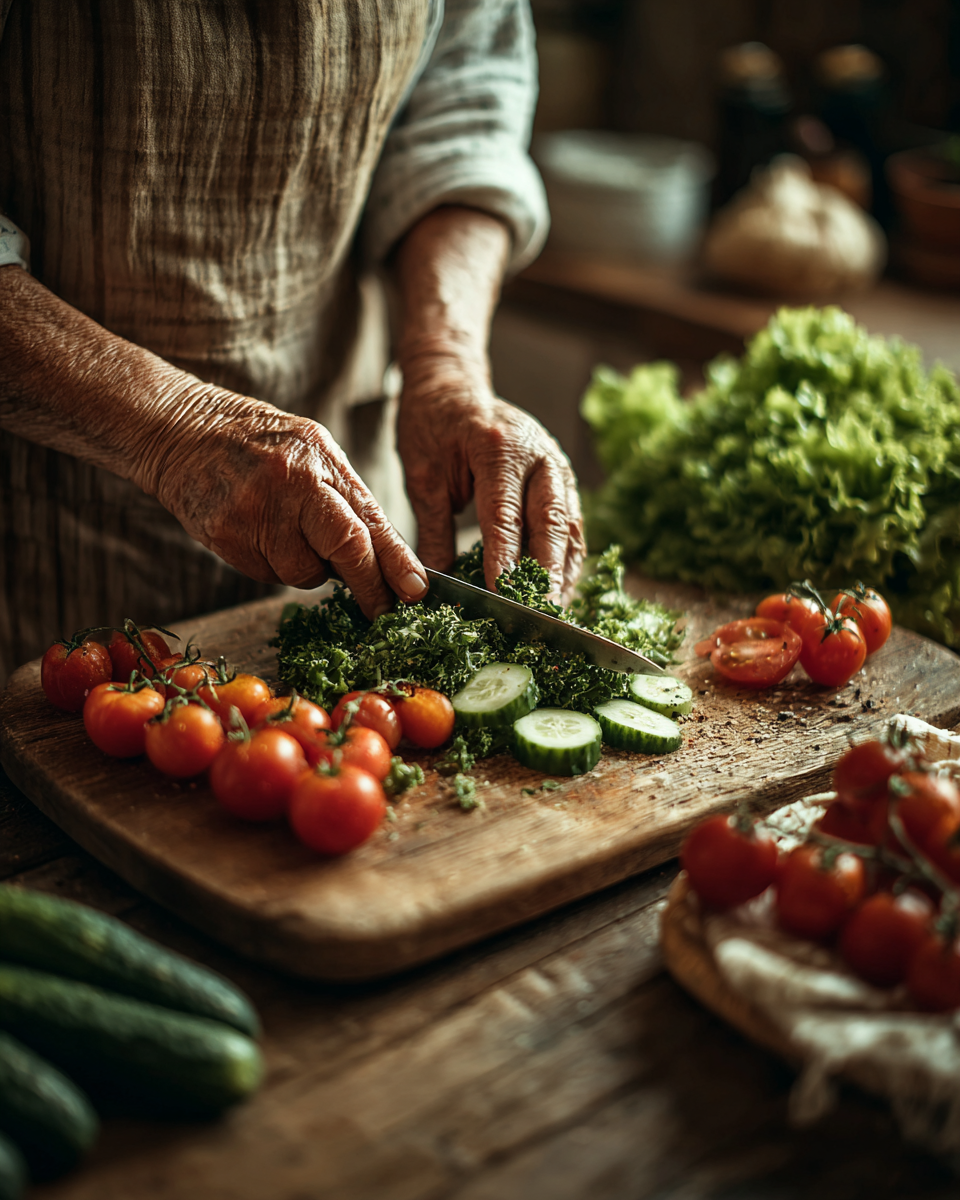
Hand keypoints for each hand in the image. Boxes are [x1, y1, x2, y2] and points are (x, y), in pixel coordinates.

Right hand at [139, 388, 427, 618]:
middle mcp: (291, 482)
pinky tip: (257, 533)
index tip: (416, 590)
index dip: (396, 562)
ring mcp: (255, 510)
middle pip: (345, 548)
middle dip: (369, 584)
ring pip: (304, 573)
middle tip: (380, 607)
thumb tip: (385, 559)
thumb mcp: (311, 450)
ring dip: (308, 568)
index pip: (368, 520)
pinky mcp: (225, 534)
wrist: (179, 429)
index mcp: (320, 459)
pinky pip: (267, 573)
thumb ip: (346, 499)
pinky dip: (272, 564)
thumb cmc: (256, 442)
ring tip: (286, 533)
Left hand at [398, 355, 584, 599]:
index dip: (505, 561)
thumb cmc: (432, 426)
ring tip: (555, 612)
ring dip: (564, 571)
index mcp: (499, 448)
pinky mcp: (563, 479)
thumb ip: (431, 530)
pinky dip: (568, 558)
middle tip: (540, 615)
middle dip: (546, 574)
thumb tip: (432, 585)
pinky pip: (571, 524)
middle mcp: (539, 455)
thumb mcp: (422, 475)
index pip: (504, 516)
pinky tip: (562, 588)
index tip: (502, 599)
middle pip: (549, 523)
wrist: (453, 385)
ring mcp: (558, 465)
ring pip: (568, 527)